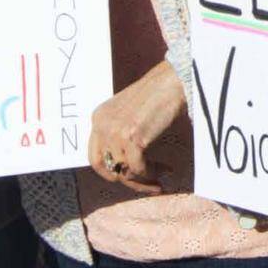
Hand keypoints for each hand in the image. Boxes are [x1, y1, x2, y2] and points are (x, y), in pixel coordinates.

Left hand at [84, 63, 192, 191]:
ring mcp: (115, 131)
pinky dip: (152, 173)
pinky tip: (166, 170)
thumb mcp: (127, 114)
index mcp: (98, 118)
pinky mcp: (133, 136)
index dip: (112, 173)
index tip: (131, 179)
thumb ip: (119, 134)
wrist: (173, 81)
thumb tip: (124, 167)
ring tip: (162, 178)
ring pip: (124, 171)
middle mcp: (101, 124)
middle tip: (149, 186)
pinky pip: (138, 168)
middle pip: (107, 168)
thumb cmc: (157, 96)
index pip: (94, 158)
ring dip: (145, 179)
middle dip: (129, 182)